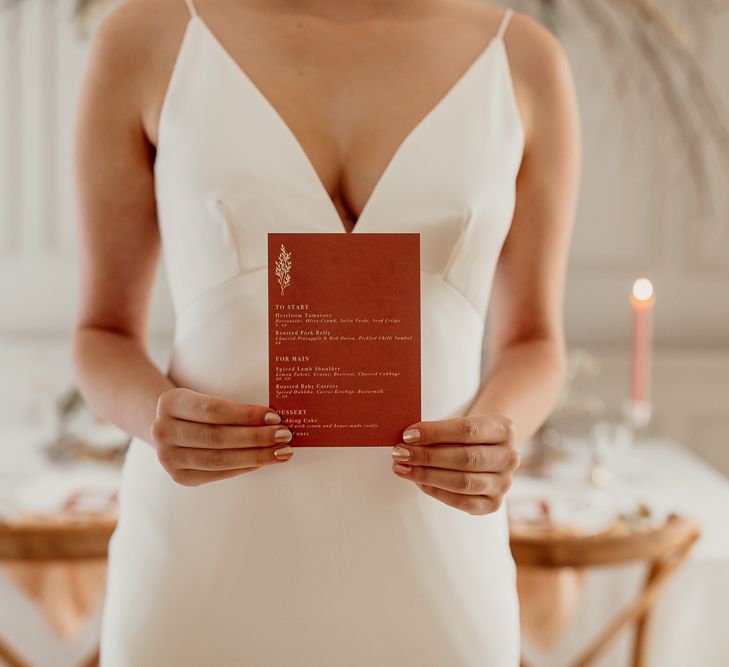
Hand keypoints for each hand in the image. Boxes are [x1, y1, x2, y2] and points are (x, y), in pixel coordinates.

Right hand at [150, 387, 293, 486]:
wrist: (170, 427)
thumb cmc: (199, 409)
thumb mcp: (205, 397)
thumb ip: (232, 407)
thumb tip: (274, 418)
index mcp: (170, 402)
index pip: (214, 410)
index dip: (246, 415)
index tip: (275, 417)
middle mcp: (162, 430)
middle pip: (217, 437)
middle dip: (255, 437)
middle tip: (284, 435)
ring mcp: (167, 457)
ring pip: (218, 459)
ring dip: (255, 456)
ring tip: (281, 452)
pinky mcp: (179, 476)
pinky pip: (217, 474)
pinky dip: (244, 468)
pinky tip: (263, 462)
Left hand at [390, 415, 519, 514]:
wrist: (487, 448)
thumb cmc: (466, 434)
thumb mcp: (459, 422)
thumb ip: (439, 430)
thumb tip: (407, 440)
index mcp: (505, 429)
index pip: (468, 430)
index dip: (436, 433)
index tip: (408, 434)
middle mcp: (509, 457)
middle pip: (466, 458)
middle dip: (427, 456)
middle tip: (400, 453)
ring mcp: (504, 483)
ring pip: (463, 482)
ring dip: (428, 475)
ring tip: (403, 468)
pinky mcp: (493, 504)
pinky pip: (463, 502)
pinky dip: (438, 492)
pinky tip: (419, 483)